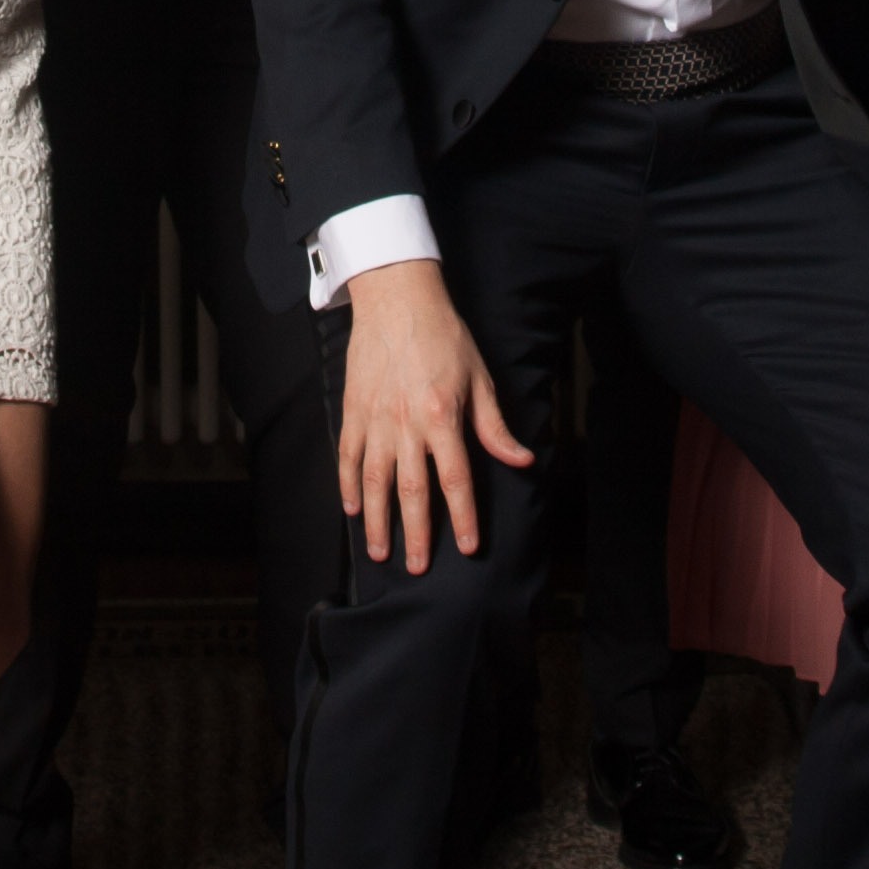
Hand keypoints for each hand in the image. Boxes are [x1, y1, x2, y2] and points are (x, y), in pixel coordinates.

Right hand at [337, 258, 532, 569]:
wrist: (397, 299)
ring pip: (374, 481)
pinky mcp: (354, 410)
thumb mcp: (479, 378)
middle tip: (417, 569)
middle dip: (416, 534)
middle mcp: (406, 424)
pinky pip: (347, 455)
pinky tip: (352, 508)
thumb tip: (521, 460)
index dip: (463, 517)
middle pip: (412, 491)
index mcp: (443, 417)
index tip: (468, 548)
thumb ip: (494, 426)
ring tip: (379, 552)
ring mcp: (376, 419)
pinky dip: (348, 484)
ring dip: (378, 520)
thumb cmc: (444, 336)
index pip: (455, 479)